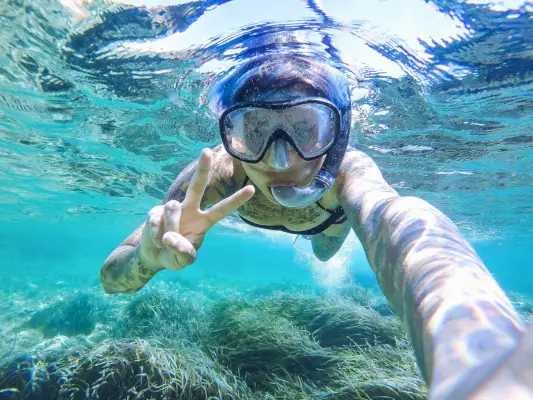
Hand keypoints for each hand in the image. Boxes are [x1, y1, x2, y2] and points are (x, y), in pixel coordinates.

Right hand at [137, 148, 254, 270]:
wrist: (154, 256)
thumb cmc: (175, 255)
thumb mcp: (183, 260)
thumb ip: (183, 251)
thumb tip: (170, 236)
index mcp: (204, 221)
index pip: (222, 209)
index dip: (236, 200)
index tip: (252, 189)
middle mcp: (190, 210)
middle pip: (197, 186)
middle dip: (202, 168)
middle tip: (207, 151)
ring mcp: (172, 209)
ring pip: (173, 208)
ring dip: (170, 227)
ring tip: (167, 240)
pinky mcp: (155, 212)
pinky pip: (157, 221)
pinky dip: (157, 236)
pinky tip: (157, 240)